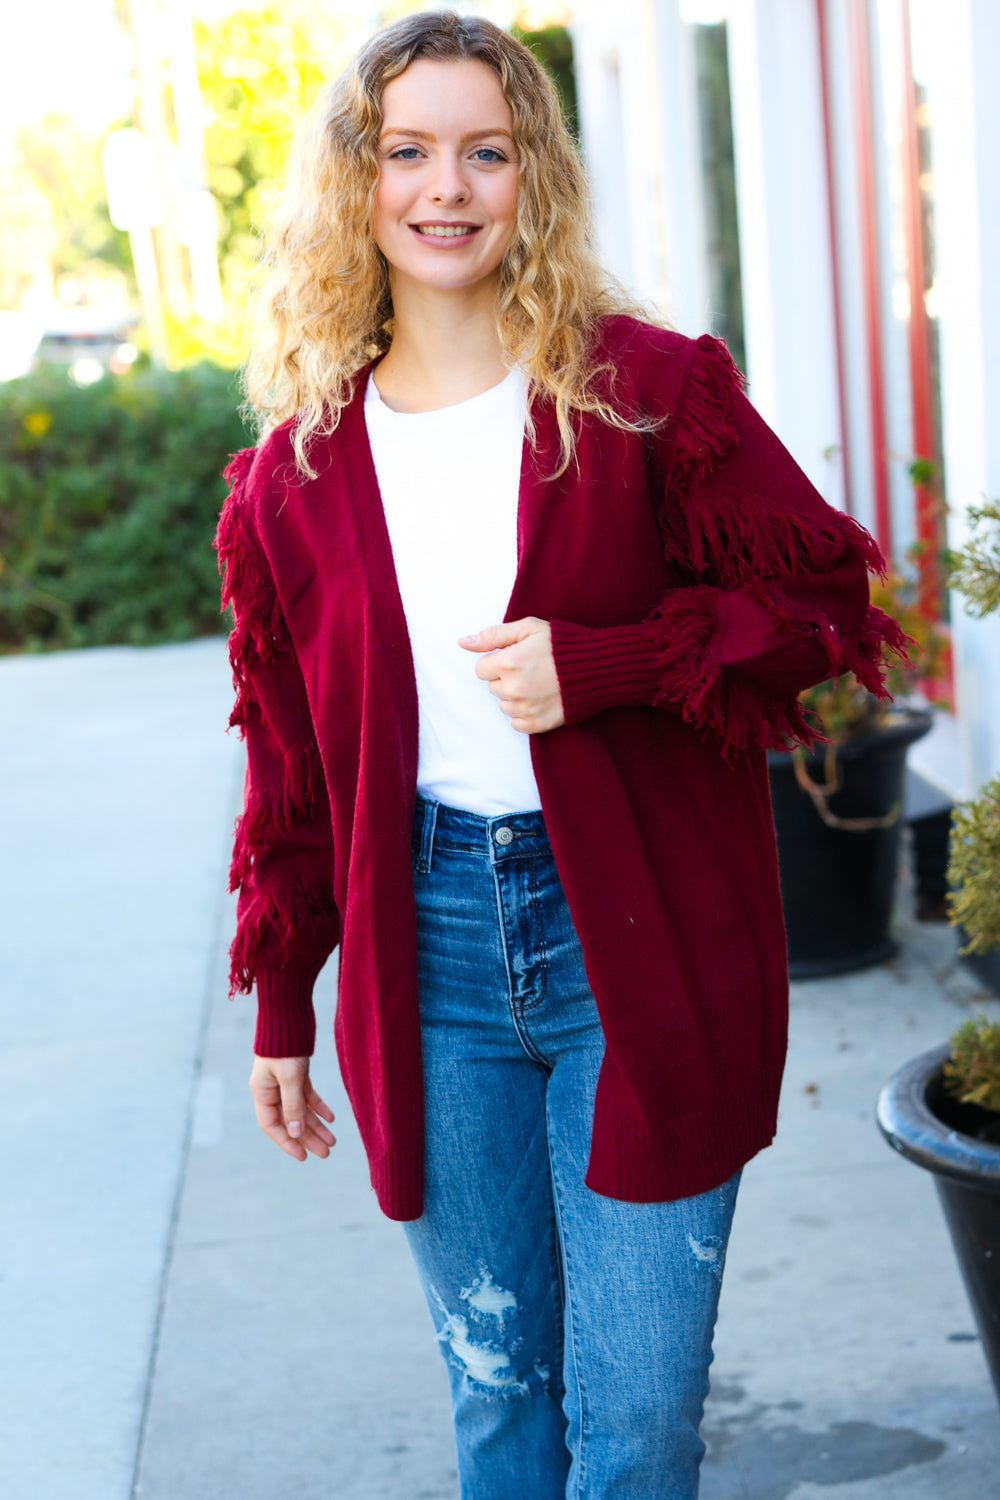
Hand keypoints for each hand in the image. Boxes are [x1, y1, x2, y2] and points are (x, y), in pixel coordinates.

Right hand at [249, 1055, 335, 1161]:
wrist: (289, 1013)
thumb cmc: (285, 1045)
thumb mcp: (290, 1077)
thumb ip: (292, 1105)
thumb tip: (294, 1133)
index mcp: (261, 1091)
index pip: (272, 1125)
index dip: (287, 1142)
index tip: (303, 1156)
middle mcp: (270, 1089)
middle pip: (289, 1120)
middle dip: (307, 1137)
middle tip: (325, 1153)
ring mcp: (283, 1081)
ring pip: (300, 1109)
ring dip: (316, 1125)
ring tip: (332, 1141)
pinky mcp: (296, 1072)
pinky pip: (307, 1095)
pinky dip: (318, 1106)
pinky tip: (332, 1118)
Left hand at [458, 617, 564, 733]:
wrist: (598, 668)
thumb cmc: (563, 644)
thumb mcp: (528, 628)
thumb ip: (493, 635)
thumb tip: (462, 642)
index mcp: (508, 663)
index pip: (481, 669)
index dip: (497, 662)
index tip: (517, 658)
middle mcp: (513, 688)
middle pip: (492, 687)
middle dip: (506, 678)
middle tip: (531, 669)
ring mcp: (525, 708)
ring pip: (504, 705)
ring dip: (515, 696)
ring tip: (538, 684)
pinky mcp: (537, 724)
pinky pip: (516, 723)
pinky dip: (525, 713)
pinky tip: (540, 699)